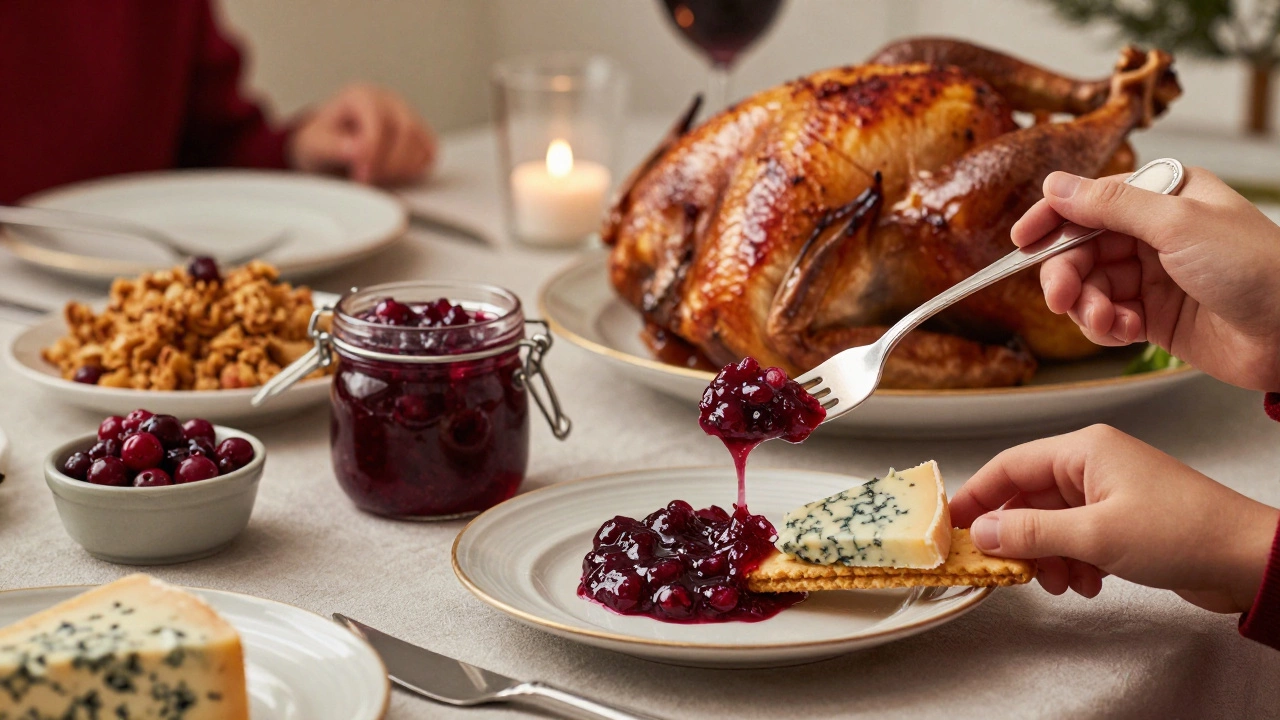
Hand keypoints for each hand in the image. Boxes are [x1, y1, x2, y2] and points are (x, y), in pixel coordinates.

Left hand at [289, 84, 435, 184]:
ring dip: (400, 169)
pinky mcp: (421, 137)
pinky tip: (389, 174)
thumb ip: (332, 146)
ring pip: (423, 145)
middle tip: (366, 179)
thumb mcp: (315, 143)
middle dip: (389, 163)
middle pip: (407, 131)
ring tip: (374, 177)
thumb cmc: (324, 140)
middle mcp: (391, 103)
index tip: (360, 173)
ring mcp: (410, 118)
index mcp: (363, 96)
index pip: (379, 121)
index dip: (372, 151)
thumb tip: (356, 150)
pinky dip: (413, 170)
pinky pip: (429, 156)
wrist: (331, 143)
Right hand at [951, 424, 1277, 613]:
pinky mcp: (1123, 520)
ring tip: (1062, 583)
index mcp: (1083, 450)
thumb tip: (984, 531)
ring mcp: (1108, 493)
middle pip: (1028, 498)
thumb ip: (1033, 532)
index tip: (952, 525)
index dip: (976, 496)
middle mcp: (1092, 465)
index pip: (1009, 465)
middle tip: (1008, 569)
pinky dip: (1073, 562)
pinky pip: (1076, 538)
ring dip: (1048, 557)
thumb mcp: (1096, 535)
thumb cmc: (1182, 532)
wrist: (1246, 558)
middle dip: (1019, 539)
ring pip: (1051, 524)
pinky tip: (1089, 583)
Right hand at [1013, 167, 1279, 391]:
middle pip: (1081, 249)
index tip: (1022, 241)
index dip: (1051, 219)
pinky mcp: (1155, 316)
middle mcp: (1154, 233)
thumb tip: (1056, 185)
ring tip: (1105, 322)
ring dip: (1087, 306)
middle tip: (1061, 298)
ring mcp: (1153, 276)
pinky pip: (1107, 318)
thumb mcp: (1178, 224)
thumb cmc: (1258, 268)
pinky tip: (1122, 332)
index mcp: (1163, 196)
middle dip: (1067, 274)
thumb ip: (1111, 205)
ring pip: (1090, 286)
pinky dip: (1105, 327)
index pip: (1089, 201)